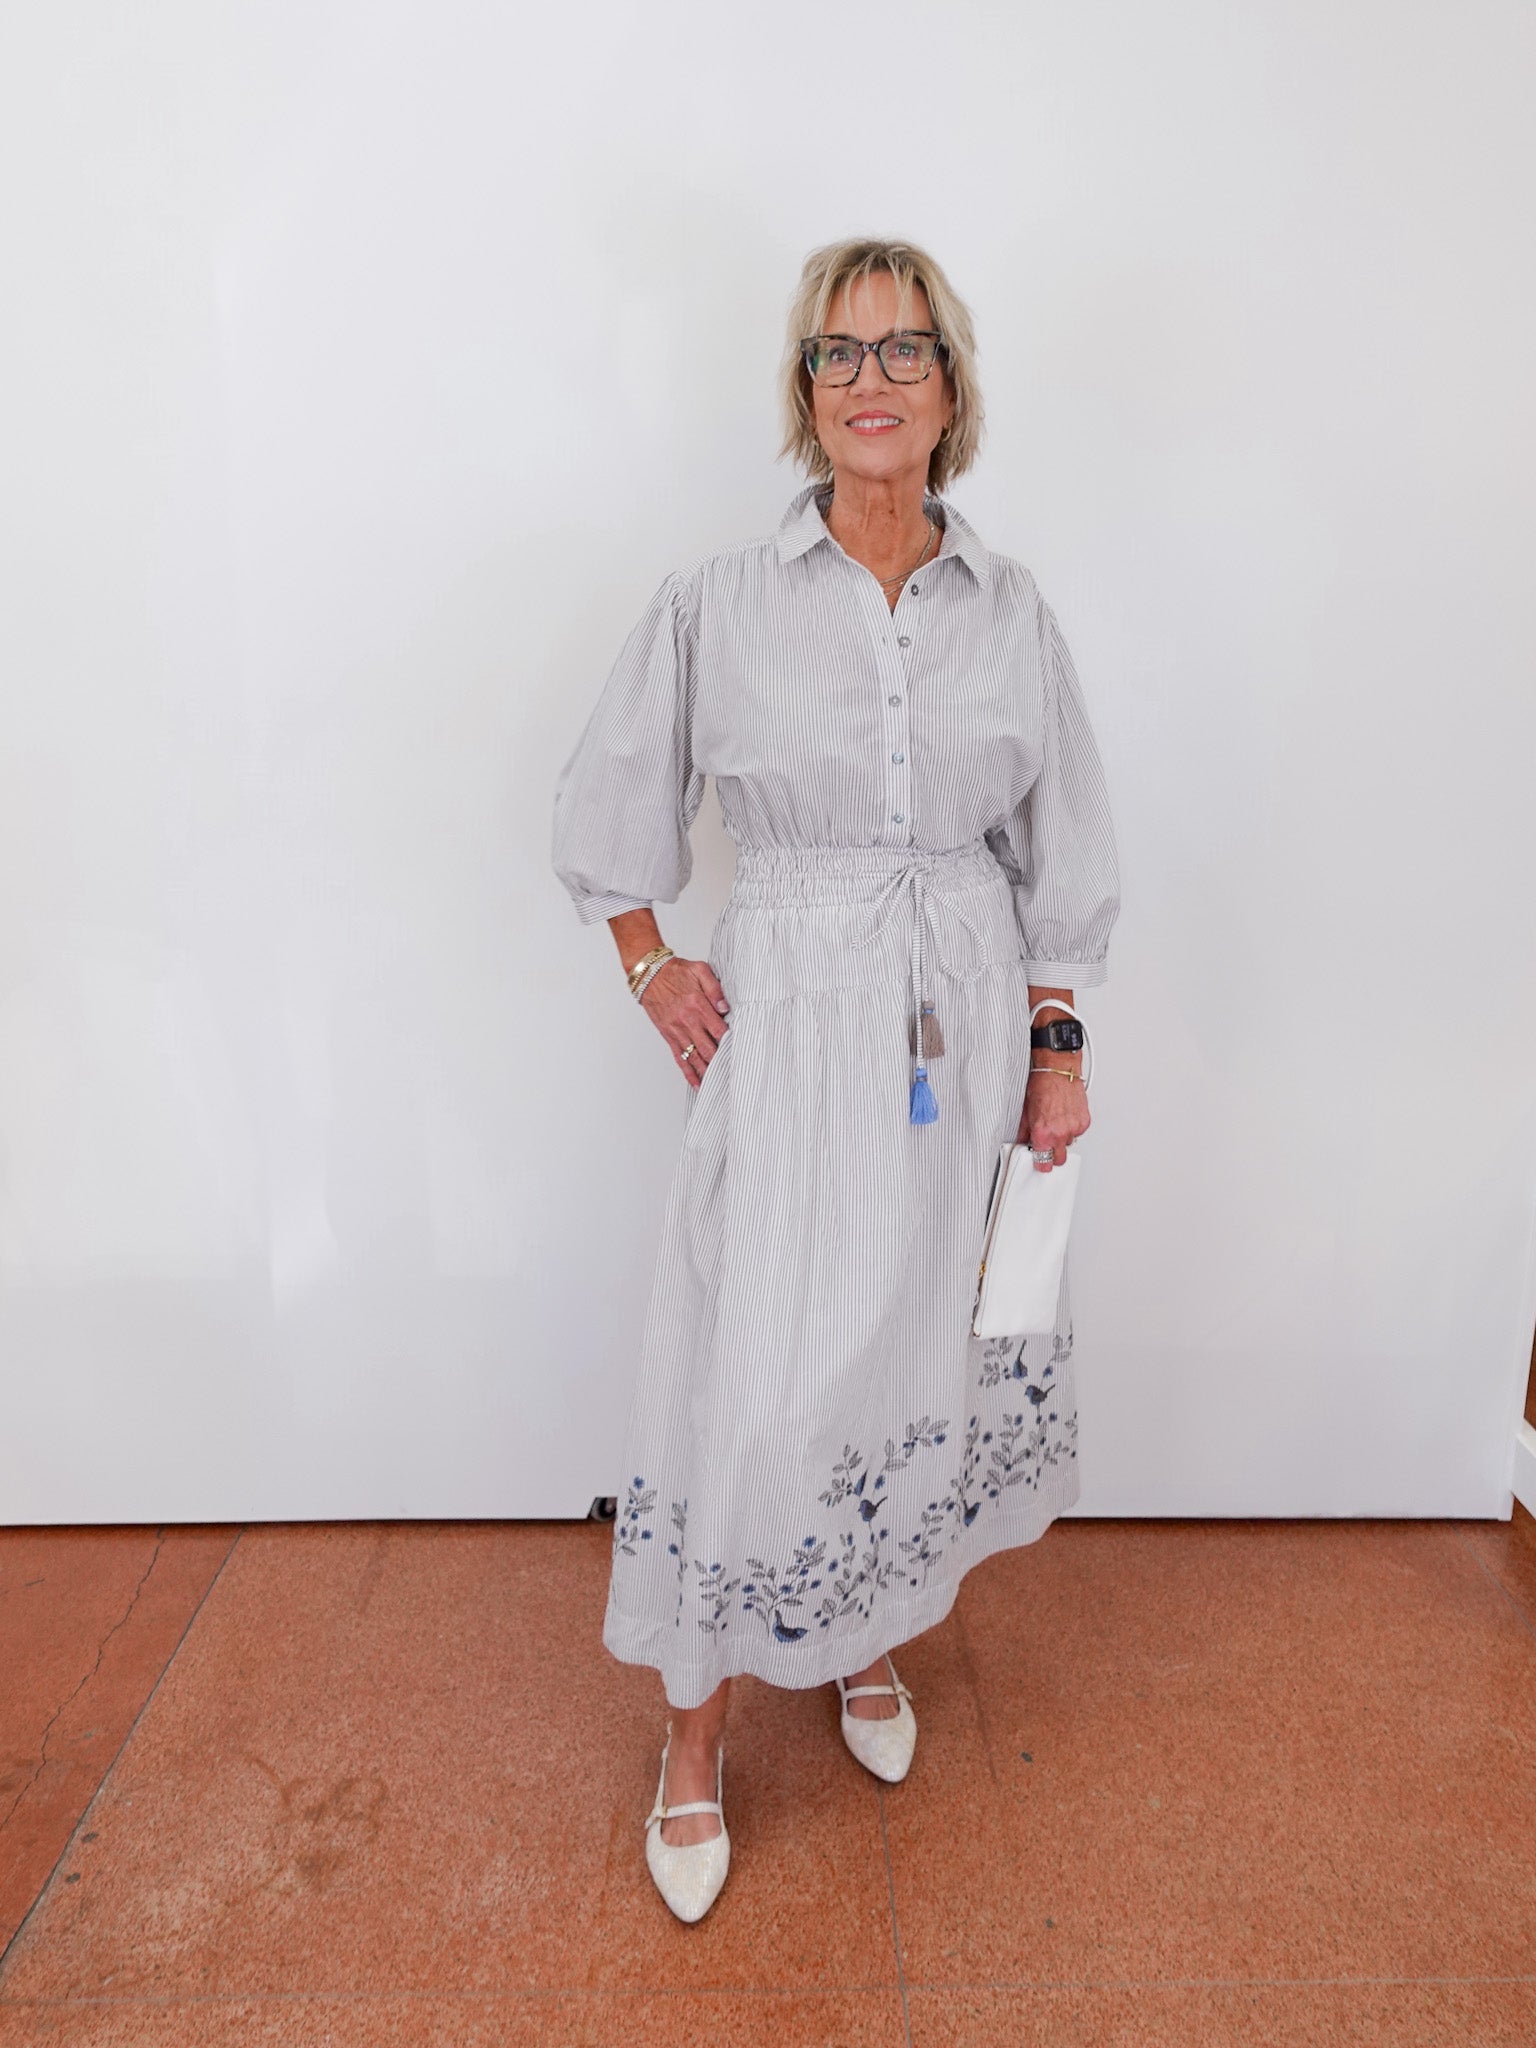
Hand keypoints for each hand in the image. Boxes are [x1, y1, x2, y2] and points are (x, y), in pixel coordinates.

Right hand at [639, 956, 730, 1087]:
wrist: (649, 974)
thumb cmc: (676, 971)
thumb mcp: (700, 970)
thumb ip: (715, 988)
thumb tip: (725, 1007)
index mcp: (698, 1005)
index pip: (719, 1030)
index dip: (731, 1042)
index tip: (742, 1050)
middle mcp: (687, 1021)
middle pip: (708, 1048)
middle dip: (722, 1062)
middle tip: (736, 1073)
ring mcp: (677, 1031)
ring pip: (695, 1058)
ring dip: (707, 1072)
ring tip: (721, 1084)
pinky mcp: (668, 1036)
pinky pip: (680, 1058)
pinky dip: (689, 1073)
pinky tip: (698, 1084)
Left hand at [1016, 1066, 1089, 1169]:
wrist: (1057, 1070)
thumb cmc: (1041, 1085)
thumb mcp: (1025, 1111)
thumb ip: (1024, 1132)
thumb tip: (1023, 1141)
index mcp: (1043, 1134)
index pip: (1044, 1163)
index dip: (1041, 1164)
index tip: (1039, 1162)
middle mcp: (1060, 1133)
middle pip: (1059, 1159)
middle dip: (1052, 1155)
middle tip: (1047, 1145)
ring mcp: (1074, 1128)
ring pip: (1068, 1144)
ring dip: (1062, 1138)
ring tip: (1055, 1121)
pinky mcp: (1084, 1121)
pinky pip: (1077, 1132)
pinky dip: (1072, 1127)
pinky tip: (1064, 1115)